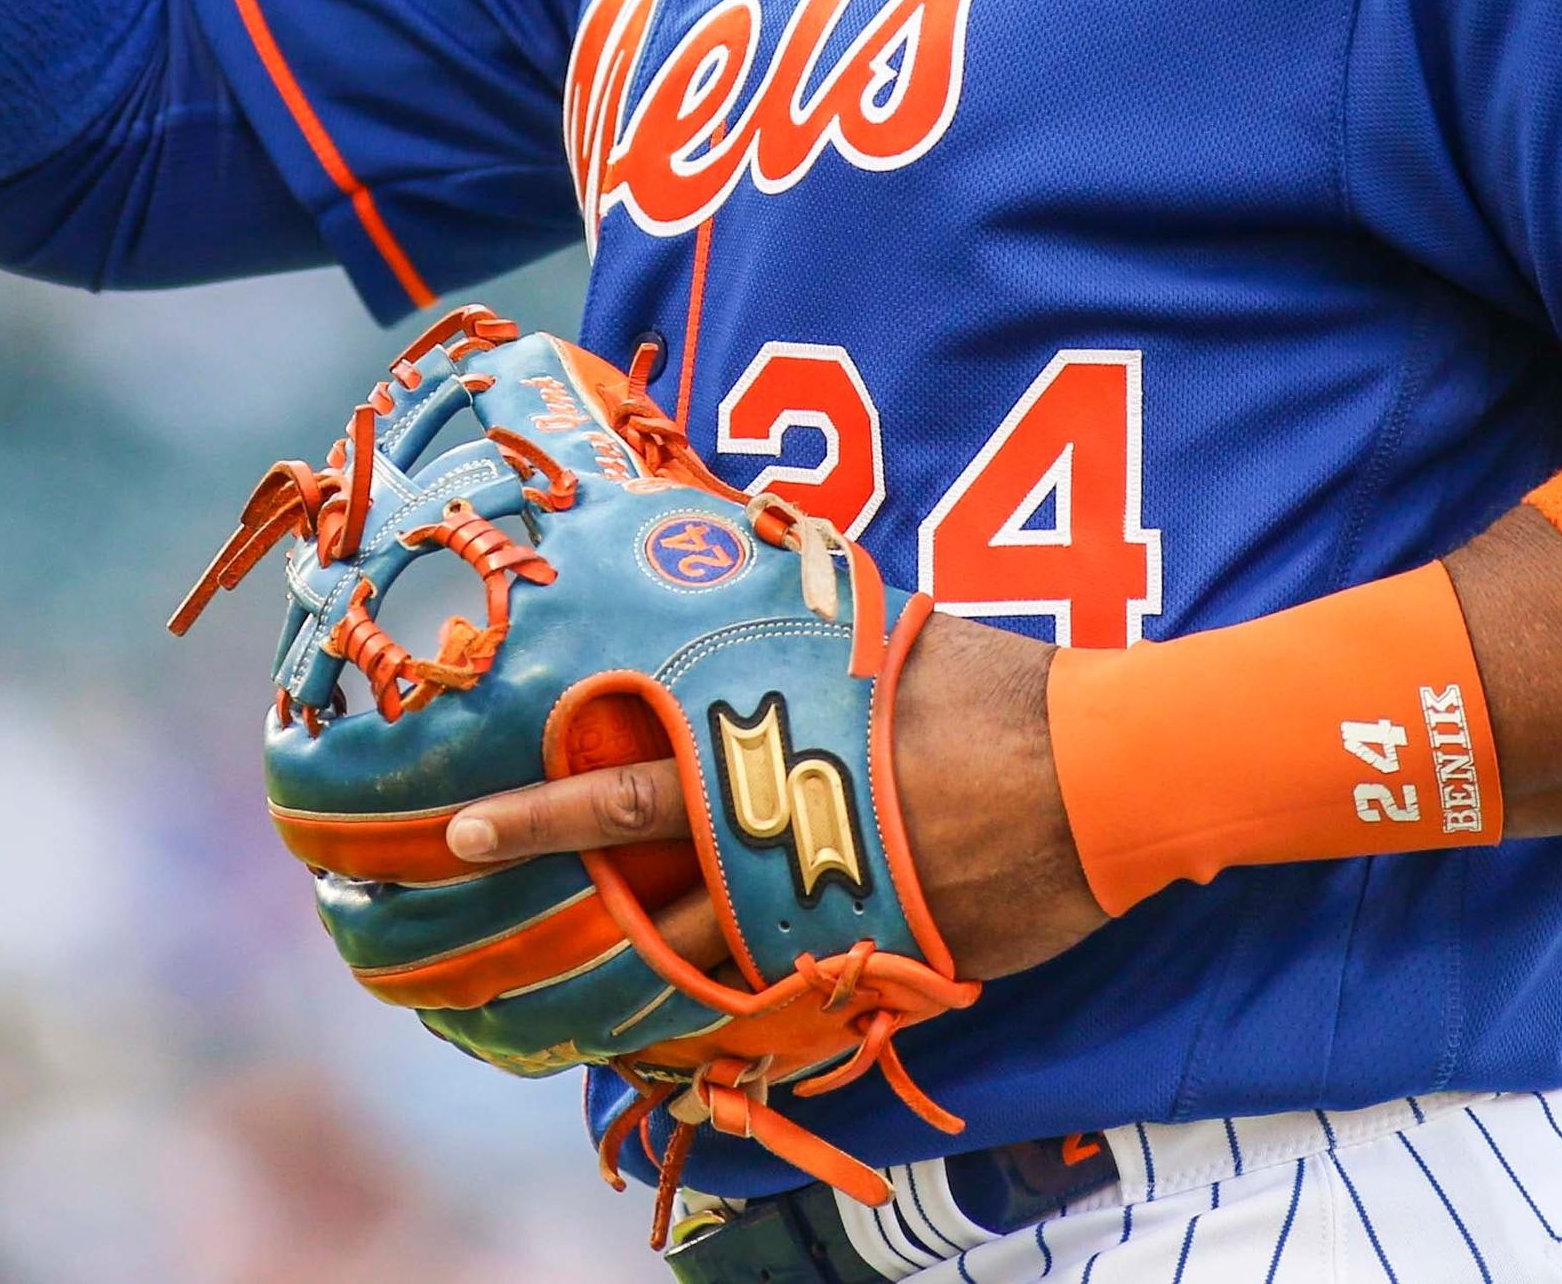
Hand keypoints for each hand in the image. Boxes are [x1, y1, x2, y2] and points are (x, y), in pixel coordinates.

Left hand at [444, 608, 1107, 984]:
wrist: (1098, 777)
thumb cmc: (993, 687)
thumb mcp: (882, 630)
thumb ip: (805, 605)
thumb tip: (750, 533)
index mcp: (767, 749)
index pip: (628, 788)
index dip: (544, 810)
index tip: (462, 829)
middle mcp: (774, 836)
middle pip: (638, 872)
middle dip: (551, 875)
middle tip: (467, 885)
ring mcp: (819, 911)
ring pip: (699, 953)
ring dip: (634, 966)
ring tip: (557, 988)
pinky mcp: (871, 961)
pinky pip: (779, 998)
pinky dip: (728, 1011)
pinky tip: (685, 1028)